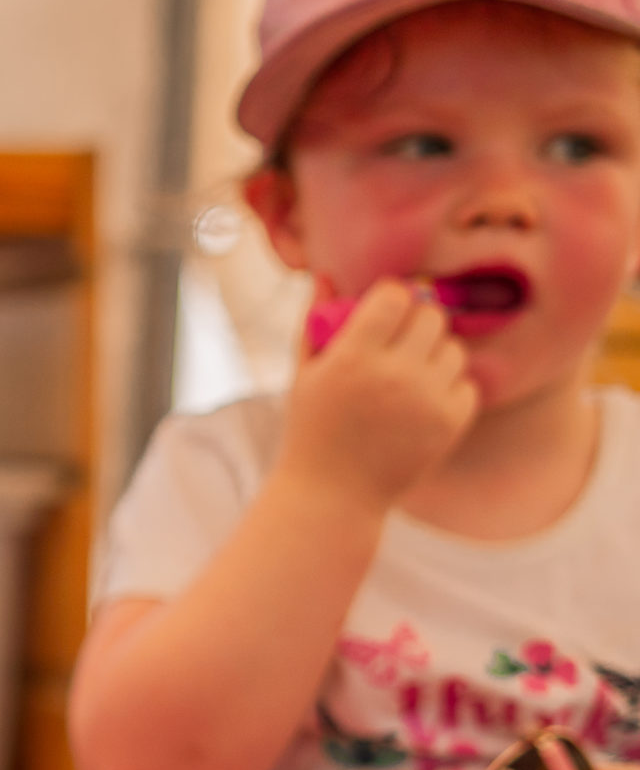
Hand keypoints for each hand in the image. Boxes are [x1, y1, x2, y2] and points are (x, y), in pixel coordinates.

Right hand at [277, 278, 476, 512]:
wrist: (333, 494)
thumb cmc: (312, 429)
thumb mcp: (303, 374)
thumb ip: (315, 321)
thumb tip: (328, 275)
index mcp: (353, 357)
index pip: (396, 295)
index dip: (392, 295)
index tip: (384, 307)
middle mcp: (394, 375)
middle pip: (431, 315)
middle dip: (417, 319)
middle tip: (401, 337)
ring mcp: (426, 400)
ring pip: (453, 348)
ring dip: (435, 353)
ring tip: (411, 372)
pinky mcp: (450, 424)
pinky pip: (466, 384)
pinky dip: (448, 388)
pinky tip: (423, 401)